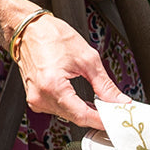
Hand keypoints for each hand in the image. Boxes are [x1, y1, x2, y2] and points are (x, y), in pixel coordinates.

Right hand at [11, 16, 128, 127]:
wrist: (29, 29)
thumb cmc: (52, 37)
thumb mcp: (87, 59)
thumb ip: (105, 85)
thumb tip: (119, 100)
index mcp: (52, 87)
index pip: (82, 115)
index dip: (102, 121)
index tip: (117, 120)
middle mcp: (40, 97)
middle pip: (75, 118)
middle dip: (97, 116)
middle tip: (116, 111)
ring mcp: (35, 99)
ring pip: (67, 115)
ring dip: (86, 112)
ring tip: (103, 105)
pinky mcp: (35, 98)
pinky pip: (58, 109)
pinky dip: (73, 107)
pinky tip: (85, 102)